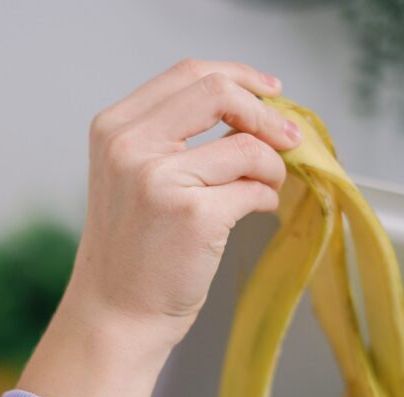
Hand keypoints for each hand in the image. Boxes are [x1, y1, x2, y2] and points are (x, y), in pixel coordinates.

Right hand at [18, 59, 299, 396]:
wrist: (115, 314)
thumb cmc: (131, 251)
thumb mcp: (133, 177)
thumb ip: (174, 137)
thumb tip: (255, 110)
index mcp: (113, 129)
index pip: (187, 74)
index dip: (239, 77)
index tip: (270, 92)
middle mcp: (130, 146)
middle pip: (218, 92)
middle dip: (266, 113)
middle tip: (290, 137)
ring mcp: (159, 179)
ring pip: (247, 146)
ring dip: (270, 168)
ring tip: (261, 191)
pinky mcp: (194, 214)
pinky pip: (256, 188)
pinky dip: (264, 199)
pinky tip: (250, 214)